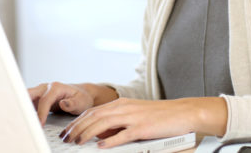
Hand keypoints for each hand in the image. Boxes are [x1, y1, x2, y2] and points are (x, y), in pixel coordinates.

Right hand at [28, 82, 93, 124]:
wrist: (82, 95)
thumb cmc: (82, 98)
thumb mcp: (81, 102)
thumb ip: (72, 104)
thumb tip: (62, 103)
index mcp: (56, 87)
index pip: (44, 101)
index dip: (41, 113)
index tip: (40, 124)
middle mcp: (46, 88)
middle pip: (29, 94)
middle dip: (23, 105)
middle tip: (23, 119)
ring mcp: (40, 92)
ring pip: (25, 98)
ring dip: (22, 108)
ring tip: (22, 120)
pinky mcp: (38, 98)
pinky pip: (27, 103)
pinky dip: (25, 110)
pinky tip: (25, 119)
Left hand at [60, 96, 227, 147]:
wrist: (183, 112)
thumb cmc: (161, 116)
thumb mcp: (136, 115)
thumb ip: (118, 122)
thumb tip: (100, 135)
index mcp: (122, 104)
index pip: (93, 111)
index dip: (78, 121)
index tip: (68, 131)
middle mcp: (125, 107)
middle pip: (94, 116)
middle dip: (77, 128)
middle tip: (66, 138)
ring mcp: (133, 117)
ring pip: (103, 123)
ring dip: (87, 133)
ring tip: (77, 142)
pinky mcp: (143, 128)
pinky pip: (122, 135)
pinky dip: (109, 140)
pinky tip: (100, 146)